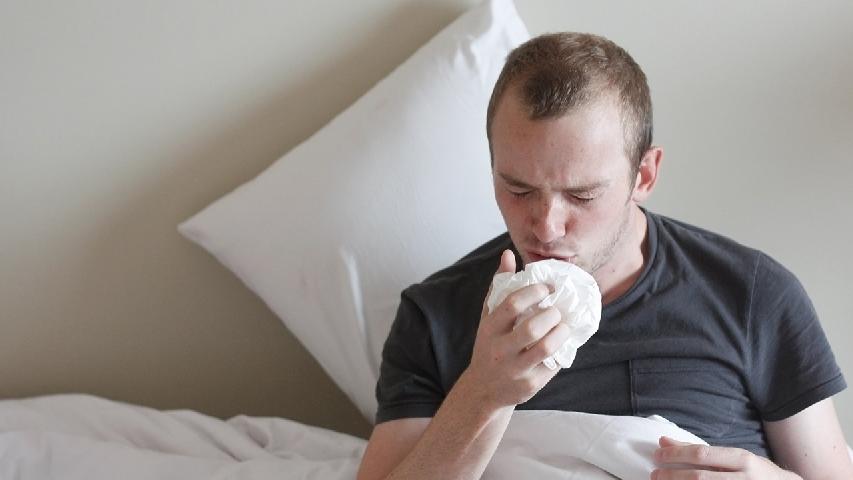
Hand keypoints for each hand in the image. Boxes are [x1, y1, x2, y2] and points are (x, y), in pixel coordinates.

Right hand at [461, 249, 570, 408]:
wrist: (483, 389)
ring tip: (564, 325)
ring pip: (546, 348)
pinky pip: (553, 366)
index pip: (512, 304)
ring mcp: (515, 369)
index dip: (534, 291)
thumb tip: (508, 255)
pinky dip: (562, 352)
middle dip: (552, 314)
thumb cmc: (490, 344)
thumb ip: (500, 286)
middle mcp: (499, 349)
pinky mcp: (529, 386)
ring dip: (561, 332)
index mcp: (490, 328)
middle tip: (557, 309)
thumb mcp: (489, 316)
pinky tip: (562, 344)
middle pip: (532, 328)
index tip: (547, 287)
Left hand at [652, 436, 801, 478]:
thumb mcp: (733, 457)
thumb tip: (663, 441)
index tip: (657, 455)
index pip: (702, 454)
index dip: (676, 455)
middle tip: (654, 474)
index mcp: (742, 459)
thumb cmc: (756, 472)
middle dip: (673, 476)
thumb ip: (700, 450)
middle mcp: (743, 477)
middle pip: (700, 477)